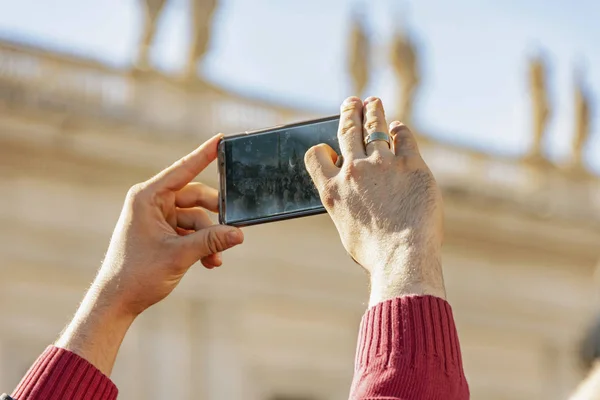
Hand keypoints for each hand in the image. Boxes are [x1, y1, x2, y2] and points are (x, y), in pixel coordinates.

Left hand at [97, 133, 243, 315]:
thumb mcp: (179, 255)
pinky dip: (201, 245)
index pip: (182, 170)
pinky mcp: (163, 233)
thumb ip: (210, 241)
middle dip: (214, 218)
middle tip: (232, 230)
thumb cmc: (137, 274)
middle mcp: (153, 203)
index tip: (221, 139)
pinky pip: (190, 232)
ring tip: (216, 258)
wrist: (118, 301)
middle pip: (195, 198)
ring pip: (196, 219)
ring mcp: (158, 218)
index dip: (203, 154)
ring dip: (209, 239)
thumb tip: (239, 233)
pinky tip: (210, 261)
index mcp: (148, 197)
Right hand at [305, 97, 444, 305]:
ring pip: (374, 127)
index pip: (315, 156)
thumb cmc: (375, 252)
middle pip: (347, 132)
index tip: (327, 145)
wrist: (402, 257)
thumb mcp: (347, 229)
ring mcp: (382, 164)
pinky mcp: (410, 164)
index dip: (321, 148)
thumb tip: (352, 199)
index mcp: (332, 191)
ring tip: (373, 102)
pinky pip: (403, 137)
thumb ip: (346, 205)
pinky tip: (398, 127)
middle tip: (351, 102)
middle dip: (348, 113)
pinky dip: (399, 129)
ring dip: (373, 111)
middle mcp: (353, 171)